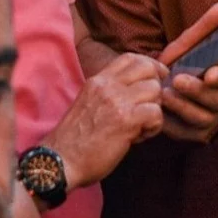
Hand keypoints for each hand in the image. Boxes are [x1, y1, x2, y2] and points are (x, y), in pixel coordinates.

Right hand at [41, 52, 164, 189]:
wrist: (61, 160)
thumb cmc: (75, 138)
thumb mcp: (88, 102)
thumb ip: (109, 93)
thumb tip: (136, 91)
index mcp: (98, 80)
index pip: (131, 57)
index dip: (149, 66)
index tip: (155, 79)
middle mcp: (108, 85)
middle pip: (148, 69)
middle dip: (155, 88)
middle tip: (149, 107)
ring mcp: (117, 101)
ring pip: (155, 90)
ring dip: (154, 109)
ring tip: (142, 126)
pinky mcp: (126, 120)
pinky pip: (156, 113)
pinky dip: (154, 126)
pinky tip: (140, 136)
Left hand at [156, 2, 217, 142]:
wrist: (154, 85)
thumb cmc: (178, 64)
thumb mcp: (189, 44)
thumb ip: (208, 25)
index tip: (210, 71)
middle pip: (216, 101)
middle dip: (197, 91)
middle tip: (177, 80)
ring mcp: (207, 119)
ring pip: (201, 118)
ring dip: (183, 107)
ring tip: (163, 95)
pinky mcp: (191, 134)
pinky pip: (184, 133)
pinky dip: (171, 124)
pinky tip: (158, 113)